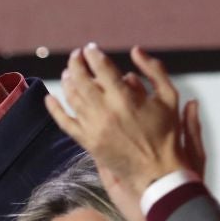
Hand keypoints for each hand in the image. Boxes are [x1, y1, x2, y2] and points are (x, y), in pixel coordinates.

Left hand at [46, 44, 189, 211]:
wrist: (157, 172)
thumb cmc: (166, 133)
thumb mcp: (169, 97)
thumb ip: (154, 70)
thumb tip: (136, 50)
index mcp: (125, 99)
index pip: (101, 68)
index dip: (93, 55)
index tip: (91, 48)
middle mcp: (106, 112)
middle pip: (82, 80)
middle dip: (76, 64)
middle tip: (75, 56)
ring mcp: (94, 128)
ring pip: (72, 99)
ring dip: (68, 81)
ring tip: (68, 72)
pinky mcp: (88, 142)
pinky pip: (65, 123)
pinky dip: (55, 110)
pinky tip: (50, 99)